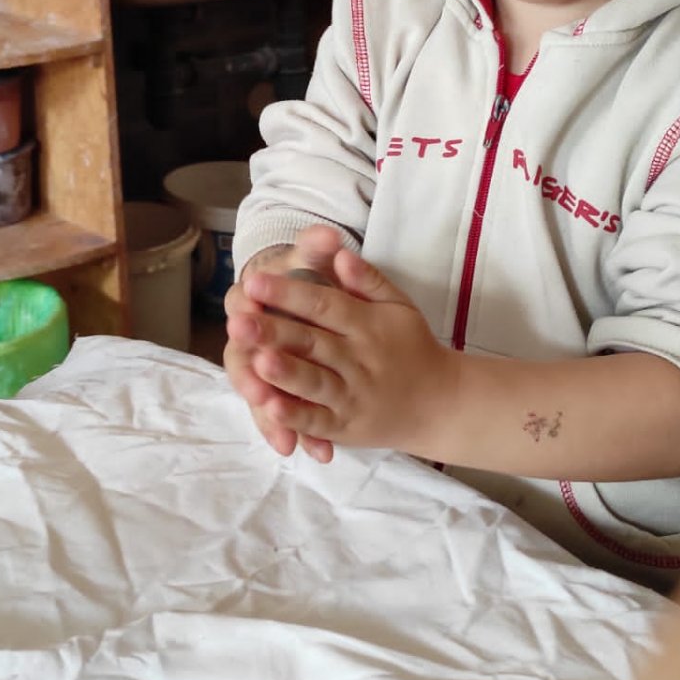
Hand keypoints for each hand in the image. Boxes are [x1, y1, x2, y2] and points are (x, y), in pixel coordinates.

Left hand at [231, 229, 458, 456]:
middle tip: (238, 319)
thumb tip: (340, 253)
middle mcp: (360, 359)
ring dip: (285, 373)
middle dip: (274, 331)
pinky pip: (318, 421)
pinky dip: (295, 417)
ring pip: (314, 382)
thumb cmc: (413, 347)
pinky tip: (269, 408)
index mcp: (368, 325)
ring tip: (255, 361)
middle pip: (312, 342)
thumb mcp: (399, 306)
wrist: (442, 403)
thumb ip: (368, 280)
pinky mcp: (347, 427)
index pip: (324, 304)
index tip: (255, 280)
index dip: (290, 292)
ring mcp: (353, 395)